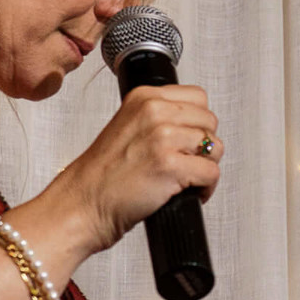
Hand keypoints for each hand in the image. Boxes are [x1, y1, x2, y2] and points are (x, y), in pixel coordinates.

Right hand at [56, 84, 222, 251]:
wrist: (84, 202)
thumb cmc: (104, 173)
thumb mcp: (128, 125)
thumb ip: (158, 117)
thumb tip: (195, 124)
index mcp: (144, 97)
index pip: (198, 97)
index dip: (198, 122)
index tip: (188, 139)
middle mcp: (153, 112)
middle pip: (210, 122)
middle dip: (204, 145)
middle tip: (187, 162)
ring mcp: (162, 137)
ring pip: (215, 147)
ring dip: (206, 167)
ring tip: (186, 178)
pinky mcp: (170, 165)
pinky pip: (211, 173)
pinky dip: (206, 188)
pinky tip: (188, 193)